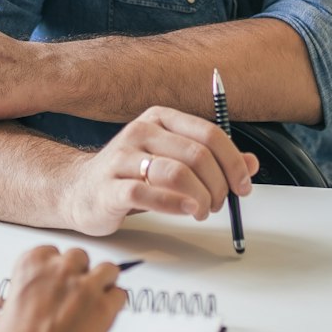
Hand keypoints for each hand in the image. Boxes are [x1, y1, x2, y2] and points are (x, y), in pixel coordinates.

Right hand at [0, 246, 129, 331]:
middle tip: (74, 295)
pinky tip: (105, 316)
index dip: (55, 270)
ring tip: (96, 301)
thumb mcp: (4, 314)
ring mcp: (85, 287)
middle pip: (79, 257)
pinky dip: (115, 304)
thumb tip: (28, 308)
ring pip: (107, 270)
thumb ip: (23, 300)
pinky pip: (120, 295)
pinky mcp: (104, 308)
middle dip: (78, 274)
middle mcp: (59, 270)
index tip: (55, 282)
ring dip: (103, 283)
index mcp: (31, 265)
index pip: (51, 252)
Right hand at [65, 106, 258, 235]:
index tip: (243, 186)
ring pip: (176, 173)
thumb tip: (252, 164)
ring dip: (200, 198)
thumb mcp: (174, 161)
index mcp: (161, 119)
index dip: (233, 162)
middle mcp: (141, 132)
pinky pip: (146, 194)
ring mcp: (122, 158)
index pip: (209, 134)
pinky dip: (174, 205)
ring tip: (202, 211)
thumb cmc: (131, 176)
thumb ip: (212, 161)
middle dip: (218, 185)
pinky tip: (185, 212)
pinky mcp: (109, 186)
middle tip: (219, 204)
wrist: (79, 191)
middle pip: (197, 155)